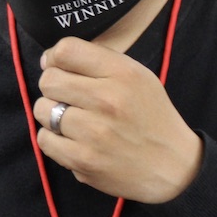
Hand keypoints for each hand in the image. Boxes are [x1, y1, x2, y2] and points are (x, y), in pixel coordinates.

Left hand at [34, 37, 202, 203]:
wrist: (174, 166)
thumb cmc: (149, 116)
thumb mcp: (137, 77)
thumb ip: (98, 62)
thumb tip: (50, 59)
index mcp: (123, 73)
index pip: (66, 50)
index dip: (54, 57)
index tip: (57, 67)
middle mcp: (108, 100)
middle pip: (49, 80)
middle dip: (52, 86)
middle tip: (67, 97)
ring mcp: (94, 132)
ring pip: (42, 109)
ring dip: (51, 114)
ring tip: (72, 120)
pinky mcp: (83, 159)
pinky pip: (44, 139)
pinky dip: (53, 139)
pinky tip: (71, 139)